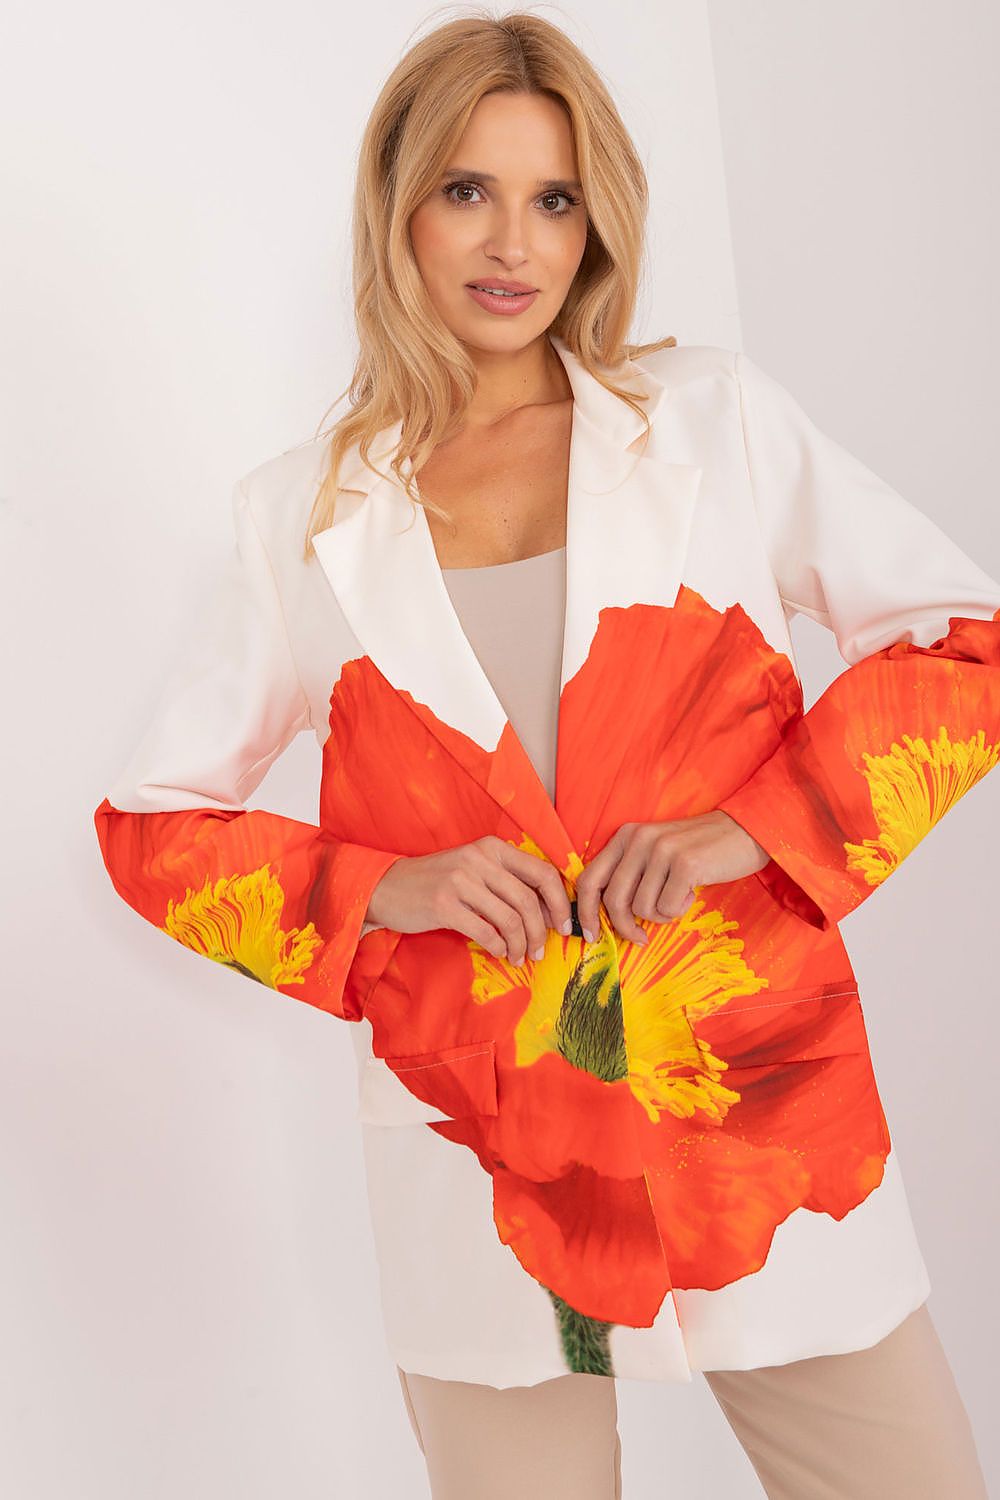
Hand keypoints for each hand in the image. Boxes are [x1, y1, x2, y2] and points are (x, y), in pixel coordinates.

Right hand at [364, 836, 574, 965]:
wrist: (388, 887)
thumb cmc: (437, 882)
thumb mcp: (474, 869)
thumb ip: (507, 881)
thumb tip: (548, 910)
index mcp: (492, 848)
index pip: (542, 872)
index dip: (559, 903)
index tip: (564, 925)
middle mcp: (479, 859)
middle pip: (528, 900)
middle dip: (540, 931)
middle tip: (540, 951)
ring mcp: (461, 881)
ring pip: (510, 919)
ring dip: (520, 944)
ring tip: (520, 957)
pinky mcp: (444, 904)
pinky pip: (486, 932)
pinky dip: (499, 947)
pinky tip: (500, 953)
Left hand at [575, 811, 769, 944]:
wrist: (745, 831)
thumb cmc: (699, 850)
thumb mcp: (656, 853)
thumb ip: (631, 875)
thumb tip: (607, 917)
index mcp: (626, 836)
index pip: (589, 879)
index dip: (585, 912)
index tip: (592, 935)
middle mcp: (639, 839)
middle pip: (613, 900)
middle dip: (625, 927)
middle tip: (641, 938)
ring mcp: (662, 850)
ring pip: (642, 909)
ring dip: (661, 915)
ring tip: (678, 898)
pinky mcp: (685, 864)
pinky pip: (668, 908)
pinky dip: (679, 910)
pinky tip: (691, 892)